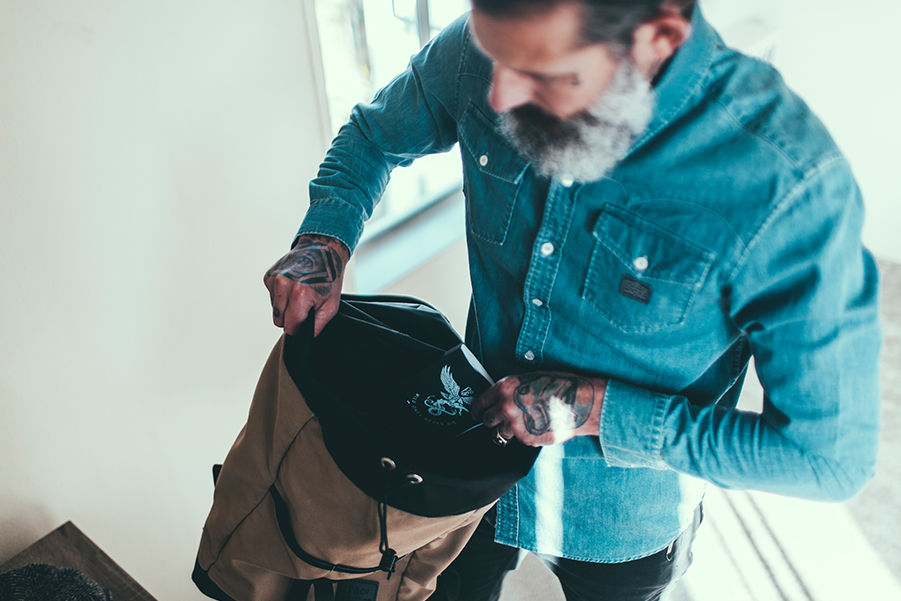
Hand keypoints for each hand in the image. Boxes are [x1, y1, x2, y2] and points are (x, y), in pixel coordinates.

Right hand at [263, 234, 349, 335]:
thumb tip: (306, 337)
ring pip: (274, 309)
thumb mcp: (331, 305)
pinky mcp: (269, 276)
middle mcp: (283, 286)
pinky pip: (272, 297)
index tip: (306, 320)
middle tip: (304, 306)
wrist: (322, 250)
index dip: (299, 328)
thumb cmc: (329, 277)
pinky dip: (281, 295)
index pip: (290, 327)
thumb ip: (317, 325)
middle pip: (278, 320)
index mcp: (299, 294)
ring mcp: (274, 279)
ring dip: (285, 306)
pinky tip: (293, 285)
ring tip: (299, 293)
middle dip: (290, 318)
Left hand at [473, 372, 605, 445]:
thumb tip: (500, 399)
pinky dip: (525, 436)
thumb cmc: (558, 386)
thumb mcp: (528, 379)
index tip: (478, 412)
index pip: (481, 401)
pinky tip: (537, 427)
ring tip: (523, 424)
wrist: (579, 402)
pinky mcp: (527, 439)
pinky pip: (519, 440)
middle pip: (487, 420)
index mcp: (505, 388)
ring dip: (508, 430)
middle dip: (492, 420)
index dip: (478, 408)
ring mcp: (516, 425)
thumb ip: (511, 390)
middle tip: (500, 420)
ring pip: (501, 433)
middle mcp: (506, 406)